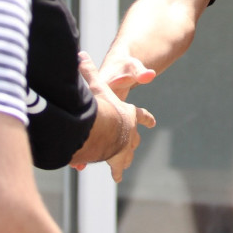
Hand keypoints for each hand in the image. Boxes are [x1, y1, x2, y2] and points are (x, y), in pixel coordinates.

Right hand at [75, 53, 155, 181]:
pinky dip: (116, 171)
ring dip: (125, 159)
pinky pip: (116, 168)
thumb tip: (80, 55)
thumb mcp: (98, 85)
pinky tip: (116, 177)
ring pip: (128, 155)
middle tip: (134, 146)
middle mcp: (131, 132)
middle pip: (134, 138)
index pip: (141, 114)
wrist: (108, 128)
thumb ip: (89, 72)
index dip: (145, 117)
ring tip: (123, 167)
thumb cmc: (105, 105)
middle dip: (133, 142)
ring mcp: (126, 147)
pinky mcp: (117, 160)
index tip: (152, 122)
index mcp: (130, 114)